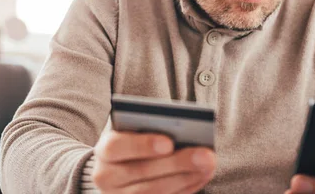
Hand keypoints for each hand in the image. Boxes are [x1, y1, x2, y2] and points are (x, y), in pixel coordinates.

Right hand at [92, 130, 215, 193]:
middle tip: (206, 155)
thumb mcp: (135, 128)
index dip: (142, 145)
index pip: (116, 147)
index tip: (168, 143)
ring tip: (209, 165)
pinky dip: (185, 188)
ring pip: (153, 191)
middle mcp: (107, 176)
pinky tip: (202, 175)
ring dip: (186, 178)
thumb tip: (184, 133)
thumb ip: (152, 126)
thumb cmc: (133, 138)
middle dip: (177, 163)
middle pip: (142, 172)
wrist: (118, 166)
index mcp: (104, 150)